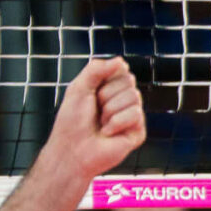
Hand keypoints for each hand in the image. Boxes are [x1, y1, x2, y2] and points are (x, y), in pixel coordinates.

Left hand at [46, 58, 147, 178]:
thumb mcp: (79, 88)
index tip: (91, 93)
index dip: (104, 78)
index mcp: (109, 89)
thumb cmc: (72, 122)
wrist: (73, 150)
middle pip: (129, 82)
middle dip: (107, 95)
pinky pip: (135, 115)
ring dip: (111, 111)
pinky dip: (117, 123)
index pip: (121, 70)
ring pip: (134, 97)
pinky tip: (108, 133)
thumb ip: (96, 70)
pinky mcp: (138, 132)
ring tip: (101, 124)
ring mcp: (132, 116)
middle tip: (96, 110)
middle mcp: (123, 101)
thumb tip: (121, 61)